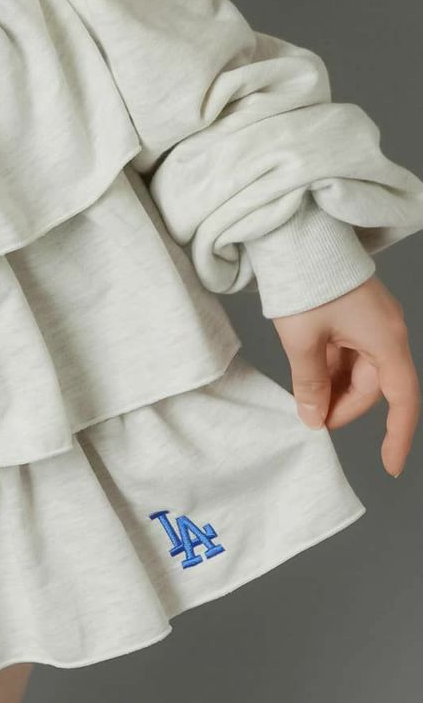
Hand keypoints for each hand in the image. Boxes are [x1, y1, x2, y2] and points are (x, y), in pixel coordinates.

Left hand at [272, 276, 418, 476]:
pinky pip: (350, 352)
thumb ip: (310, 384)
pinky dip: (331, 368)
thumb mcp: (302, 342)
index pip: (402, 400)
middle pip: (374, 388)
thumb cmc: (307, 284)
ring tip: (304, 398)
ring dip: (334, 388)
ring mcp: (373, 322)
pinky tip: (308, 375)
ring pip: (359, 372)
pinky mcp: (357, 314)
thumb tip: (313, 418)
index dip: (397, 436)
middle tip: (309, 419)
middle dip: (342, 407)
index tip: (389, 466)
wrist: (300, 236)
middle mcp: (387, 332)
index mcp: (386, 340)